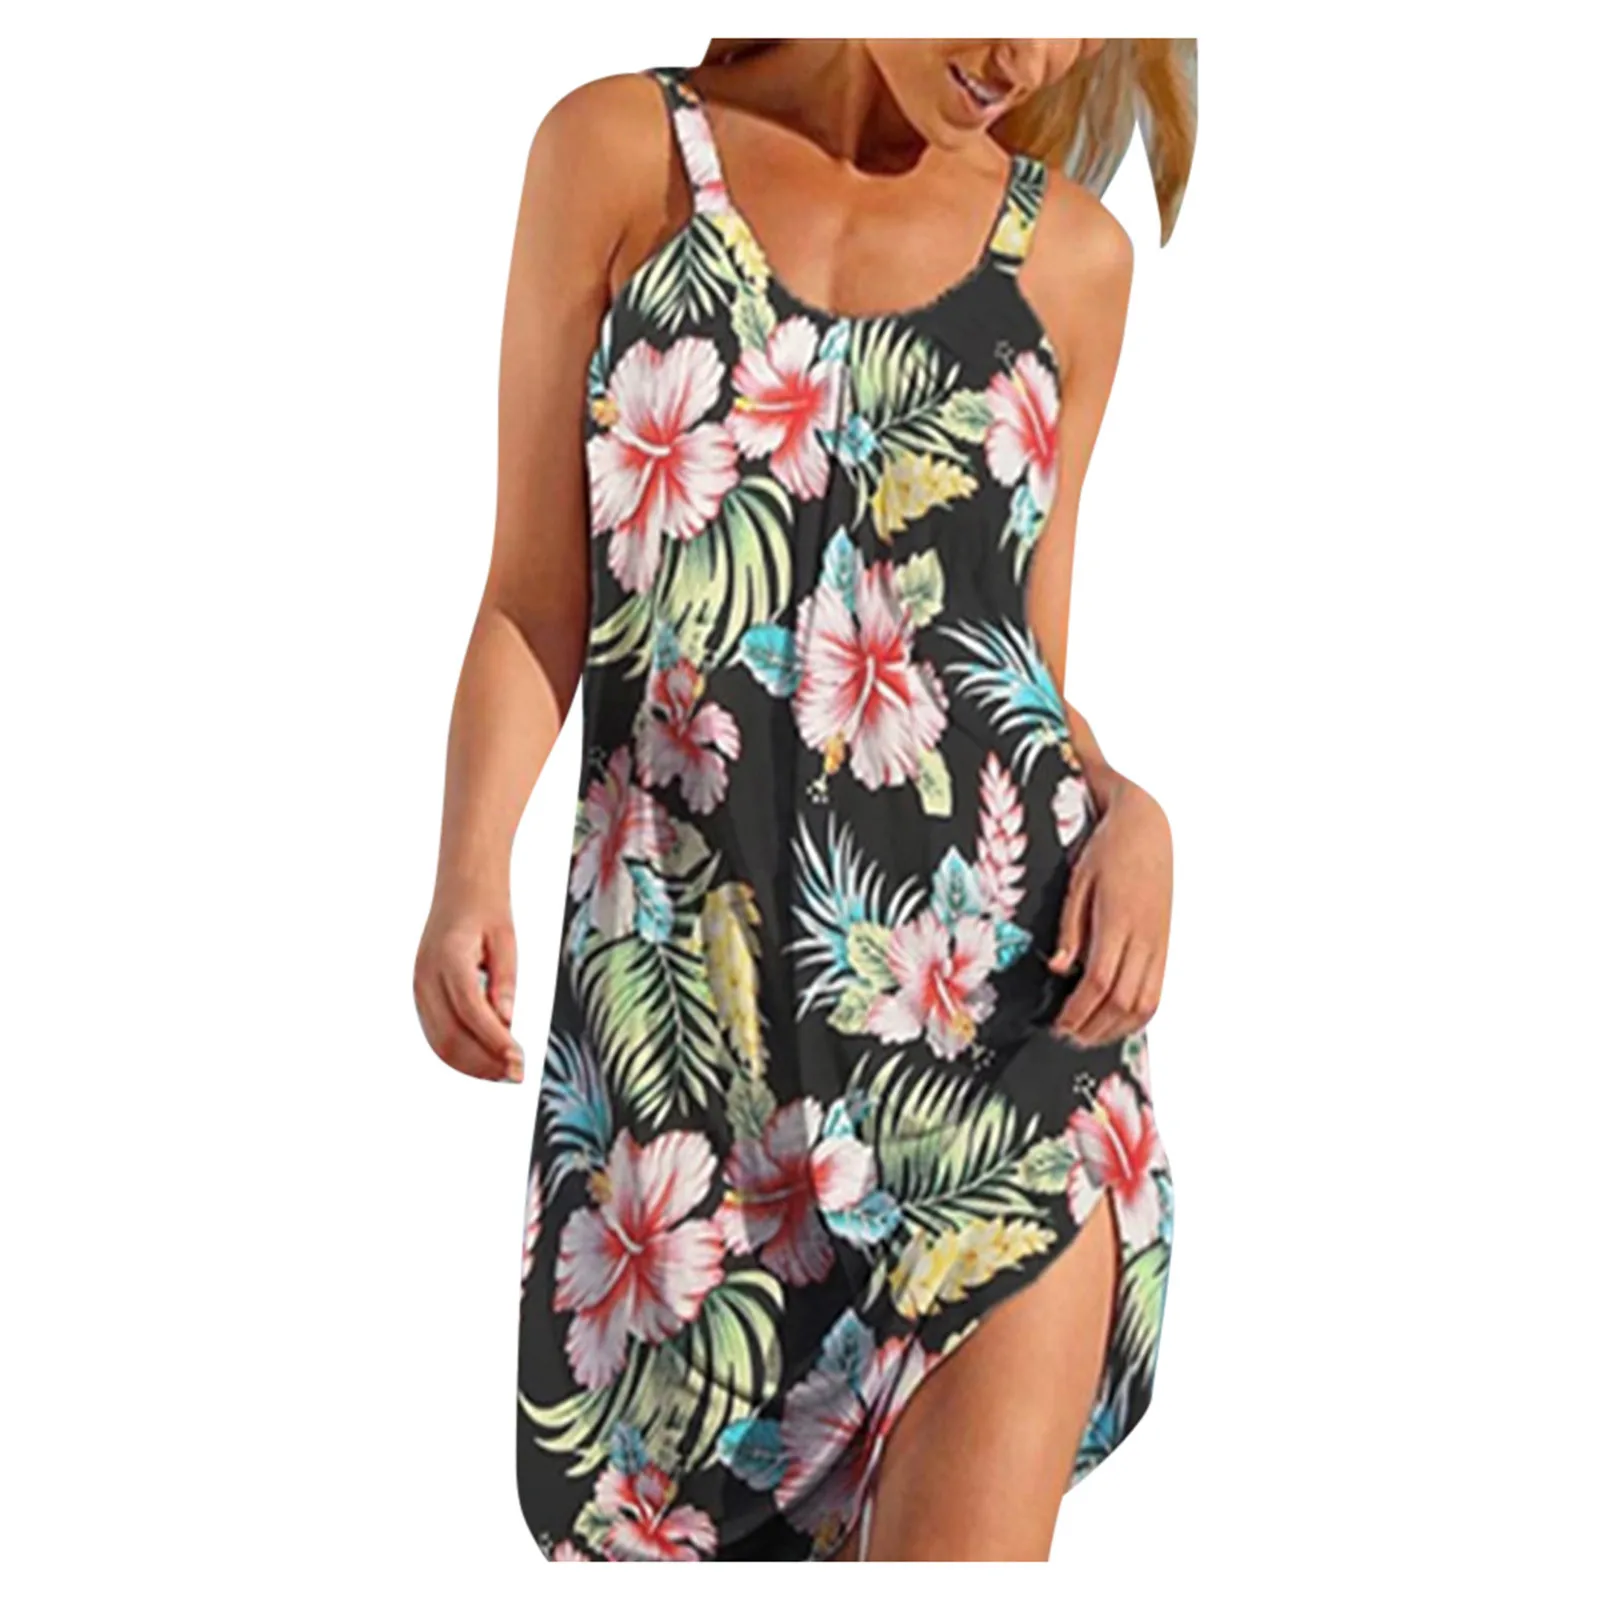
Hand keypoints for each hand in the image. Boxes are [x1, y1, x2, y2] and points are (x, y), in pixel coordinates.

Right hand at [414, 879, 522, 1082]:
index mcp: (448, 956)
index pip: (470, 1009)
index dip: (495, 1040)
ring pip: (440, 1041)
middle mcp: (426, 976)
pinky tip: (487, 1062)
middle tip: (517, 1074)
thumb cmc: (487, 911)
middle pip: (451, 1034)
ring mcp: (419, 988)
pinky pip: (436, 1035)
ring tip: (506, 1073)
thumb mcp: (506, 939)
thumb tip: (507, 1020)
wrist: (460, 889)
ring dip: (473, 1065)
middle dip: (484, 1061)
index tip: (520, 1060)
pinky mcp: (421, 996)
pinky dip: (461, 1055)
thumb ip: (506, 979)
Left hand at [1047, 781, 1172, 1047]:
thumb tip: (1058, 968)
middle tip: (1066, 1038)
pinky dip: (1137, 1016)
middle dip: (1092, 1027)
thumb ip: (1069, 927)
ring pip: (1145, 1004)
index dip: (1078, 1010)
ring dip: (1115, 1029)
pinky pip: (1157, 992)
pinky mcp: (1165, 945)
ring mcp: (1159, 944)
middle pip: (1122, 1001)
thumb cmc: (1110, 849)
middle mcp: (1145, 937)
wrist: (1149, 827)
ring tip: (1087, 1037)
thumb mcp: (1079, 881)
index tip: (1058, 1024)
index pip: (1099, 981)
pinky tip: (1117, 1022)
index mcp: (1118, 920)